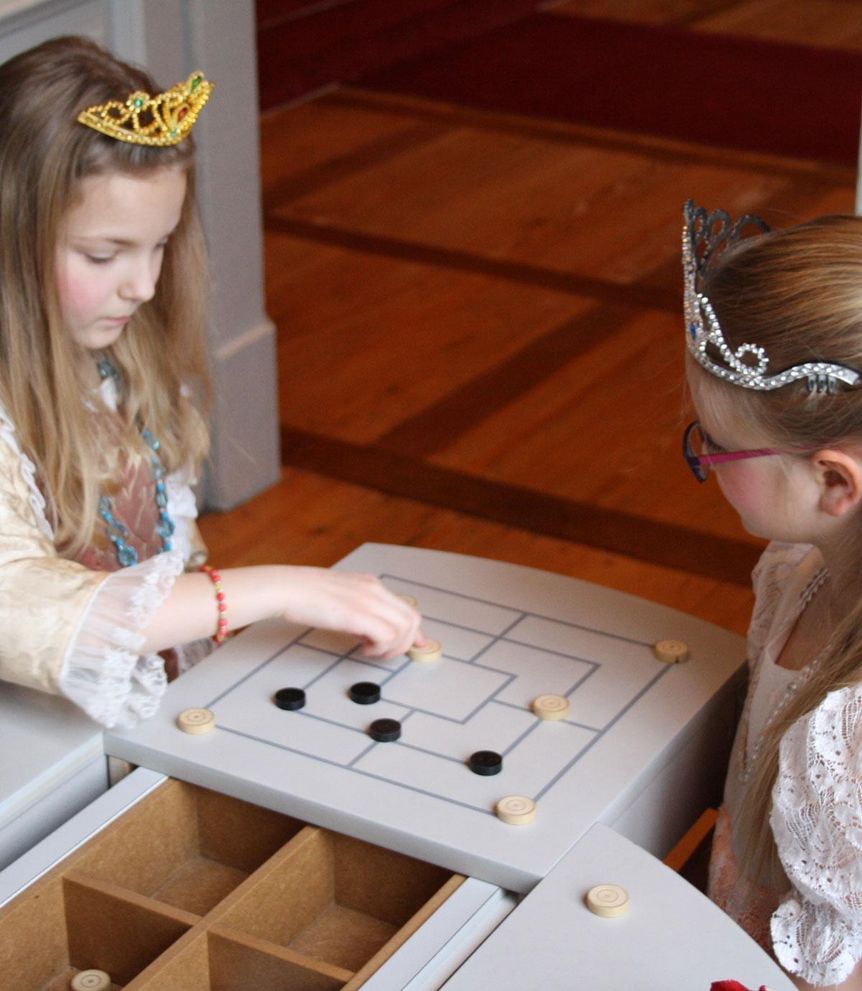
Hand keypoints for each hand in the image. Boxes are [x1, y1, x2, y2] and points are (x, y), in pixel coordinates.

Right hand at [279, 568, 424, 658]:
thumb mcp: (339, 597)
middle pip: (412, 619)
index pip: (405, 607)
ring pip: (404, 629)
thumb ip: (357, 610)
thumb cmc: (303, 594)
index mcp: (370, 584)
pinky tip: (364, 649)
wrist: (286, 588)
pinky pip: (387, 636)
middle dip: (406, 642)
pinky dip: (381, 648)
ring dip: (392, 648)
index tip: (418, 645)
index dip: (415, 631)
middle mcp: (374, 590)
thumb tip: (368, 632)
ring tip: (372, 651)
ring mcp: (368, 600)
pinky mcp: (358, 614)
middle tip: (386, 654)